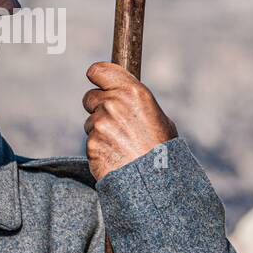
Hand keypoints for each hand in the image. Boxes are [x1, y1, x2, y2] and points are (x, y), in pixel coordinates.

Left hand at [82, 62, 178, 180]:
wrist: (156, 181)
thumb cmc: (163, 150)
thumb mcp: (160, 118)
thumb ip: (136, 103)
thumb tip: (124, 97)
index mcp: (133, 92)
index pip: (98, 71)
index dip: (97, 77)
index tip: (98, 82)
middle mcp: (113, 104)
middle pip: (89, 97)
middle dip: (98, 107)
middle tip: (114, 123)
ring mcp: (100, 125)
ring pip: (90, 122)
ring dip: (100, 131)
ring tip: (121, 145)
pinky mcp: (91, 144)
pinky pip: (90, 142)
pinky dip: (99, 149)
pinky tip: (115, 156)